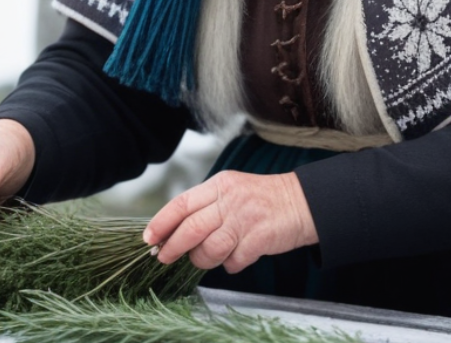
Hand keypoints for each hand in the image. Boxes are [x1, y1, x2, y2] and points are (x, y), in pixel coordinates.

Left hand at [143, 170, 316, 273]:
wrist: (303, 203)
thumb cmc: (263, 200)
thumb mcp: (231, 191)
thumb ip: (206, 207)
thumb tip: (174, 231)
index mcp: (219, 185)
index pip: (181, 203)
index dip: (161, 222)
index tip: (148, 238)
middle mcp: (229, 200)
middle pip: (190, 228)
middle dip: (172, 247)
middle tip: (164, 257)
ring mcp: (244, 219)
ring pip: (209, 249)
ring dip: (203, 259)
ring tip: (209, 258)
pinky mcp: (258, 238)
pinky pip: (233, 261)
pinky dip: (231, 264)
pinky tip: (237, 257)